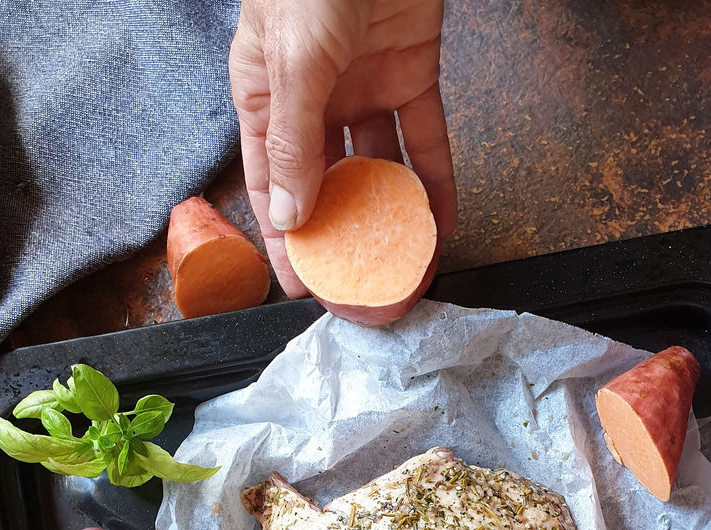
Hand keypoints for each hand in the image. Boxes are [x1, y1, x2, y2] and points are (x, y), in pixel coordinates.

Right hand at [229, 0, 456, 296]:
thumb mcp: (294, 59)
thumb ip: (294, 139)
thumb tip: (293, 216)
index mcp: (267, 94)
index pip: (273, 184)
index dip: (286, 240)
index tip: (306, 288)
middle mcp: (314, 98)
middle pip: (327, 184)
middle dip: (344, 236)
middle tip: (363, 287)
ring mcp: (363, 86)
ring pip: (379, 168)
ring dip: (393, 215)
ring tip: (408, 264)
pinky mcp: (411, 72)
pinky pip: (425, 138)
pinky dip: (436, 179)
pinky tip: (443, 220)